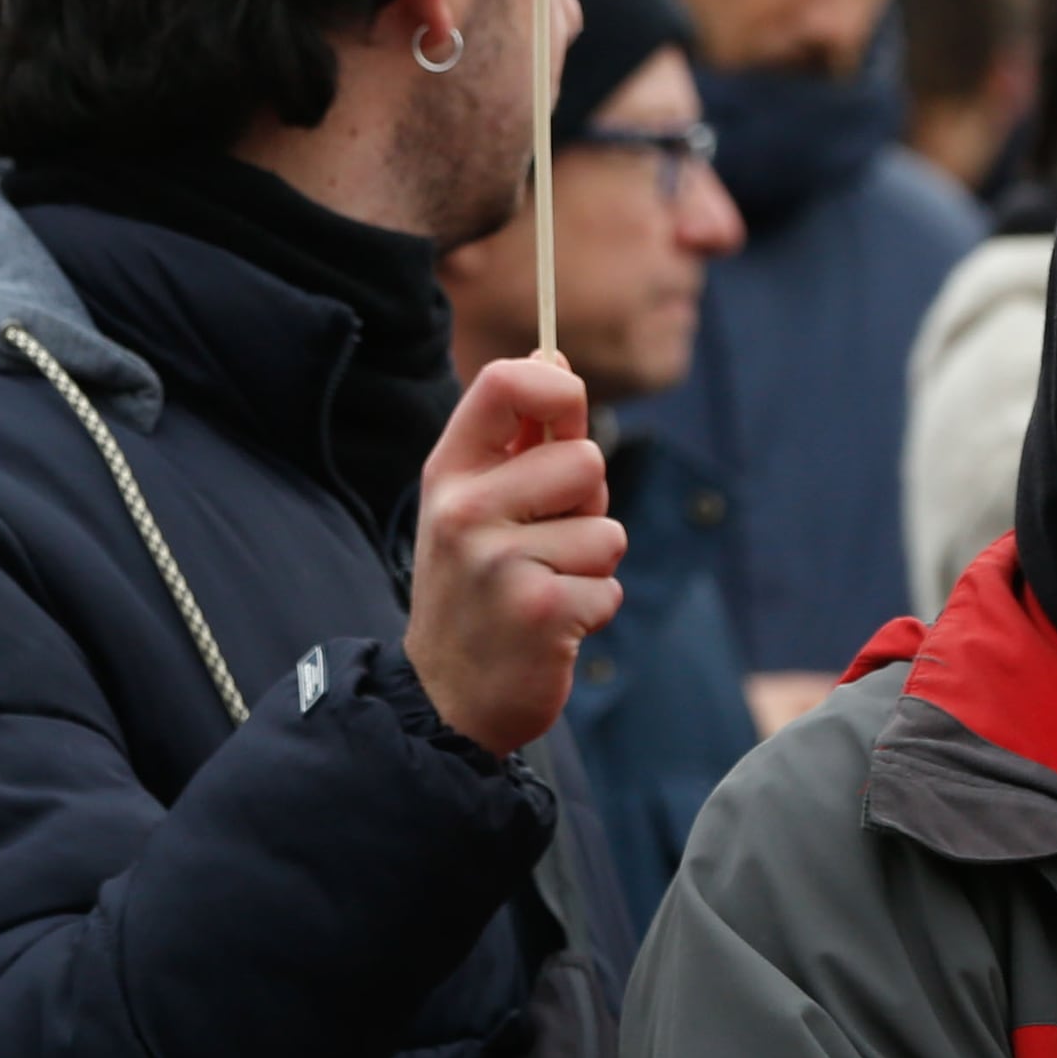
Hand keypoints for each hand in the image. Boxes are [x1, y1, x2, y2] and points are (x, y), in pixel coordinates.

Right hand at [406, 355, 622, 754]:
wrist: (446, 699)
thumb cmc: (474, 588)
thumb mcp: (473, 506)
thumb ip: (514, 440)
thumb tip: (555, 358)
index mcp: (449, 473)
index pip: (504, 382)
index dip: (558, 387)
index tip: (568, 415)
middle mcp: (465, 511)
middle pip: (584, 461)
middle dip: (587, 505)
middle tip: (545, 544)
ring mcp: (499, 562)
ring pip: (607, 531)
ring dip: (592, 566)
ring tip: (544, 589)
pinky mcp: (541, 611)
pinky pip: (610, 587)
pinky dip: (594, 611)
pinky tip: (550, 629)